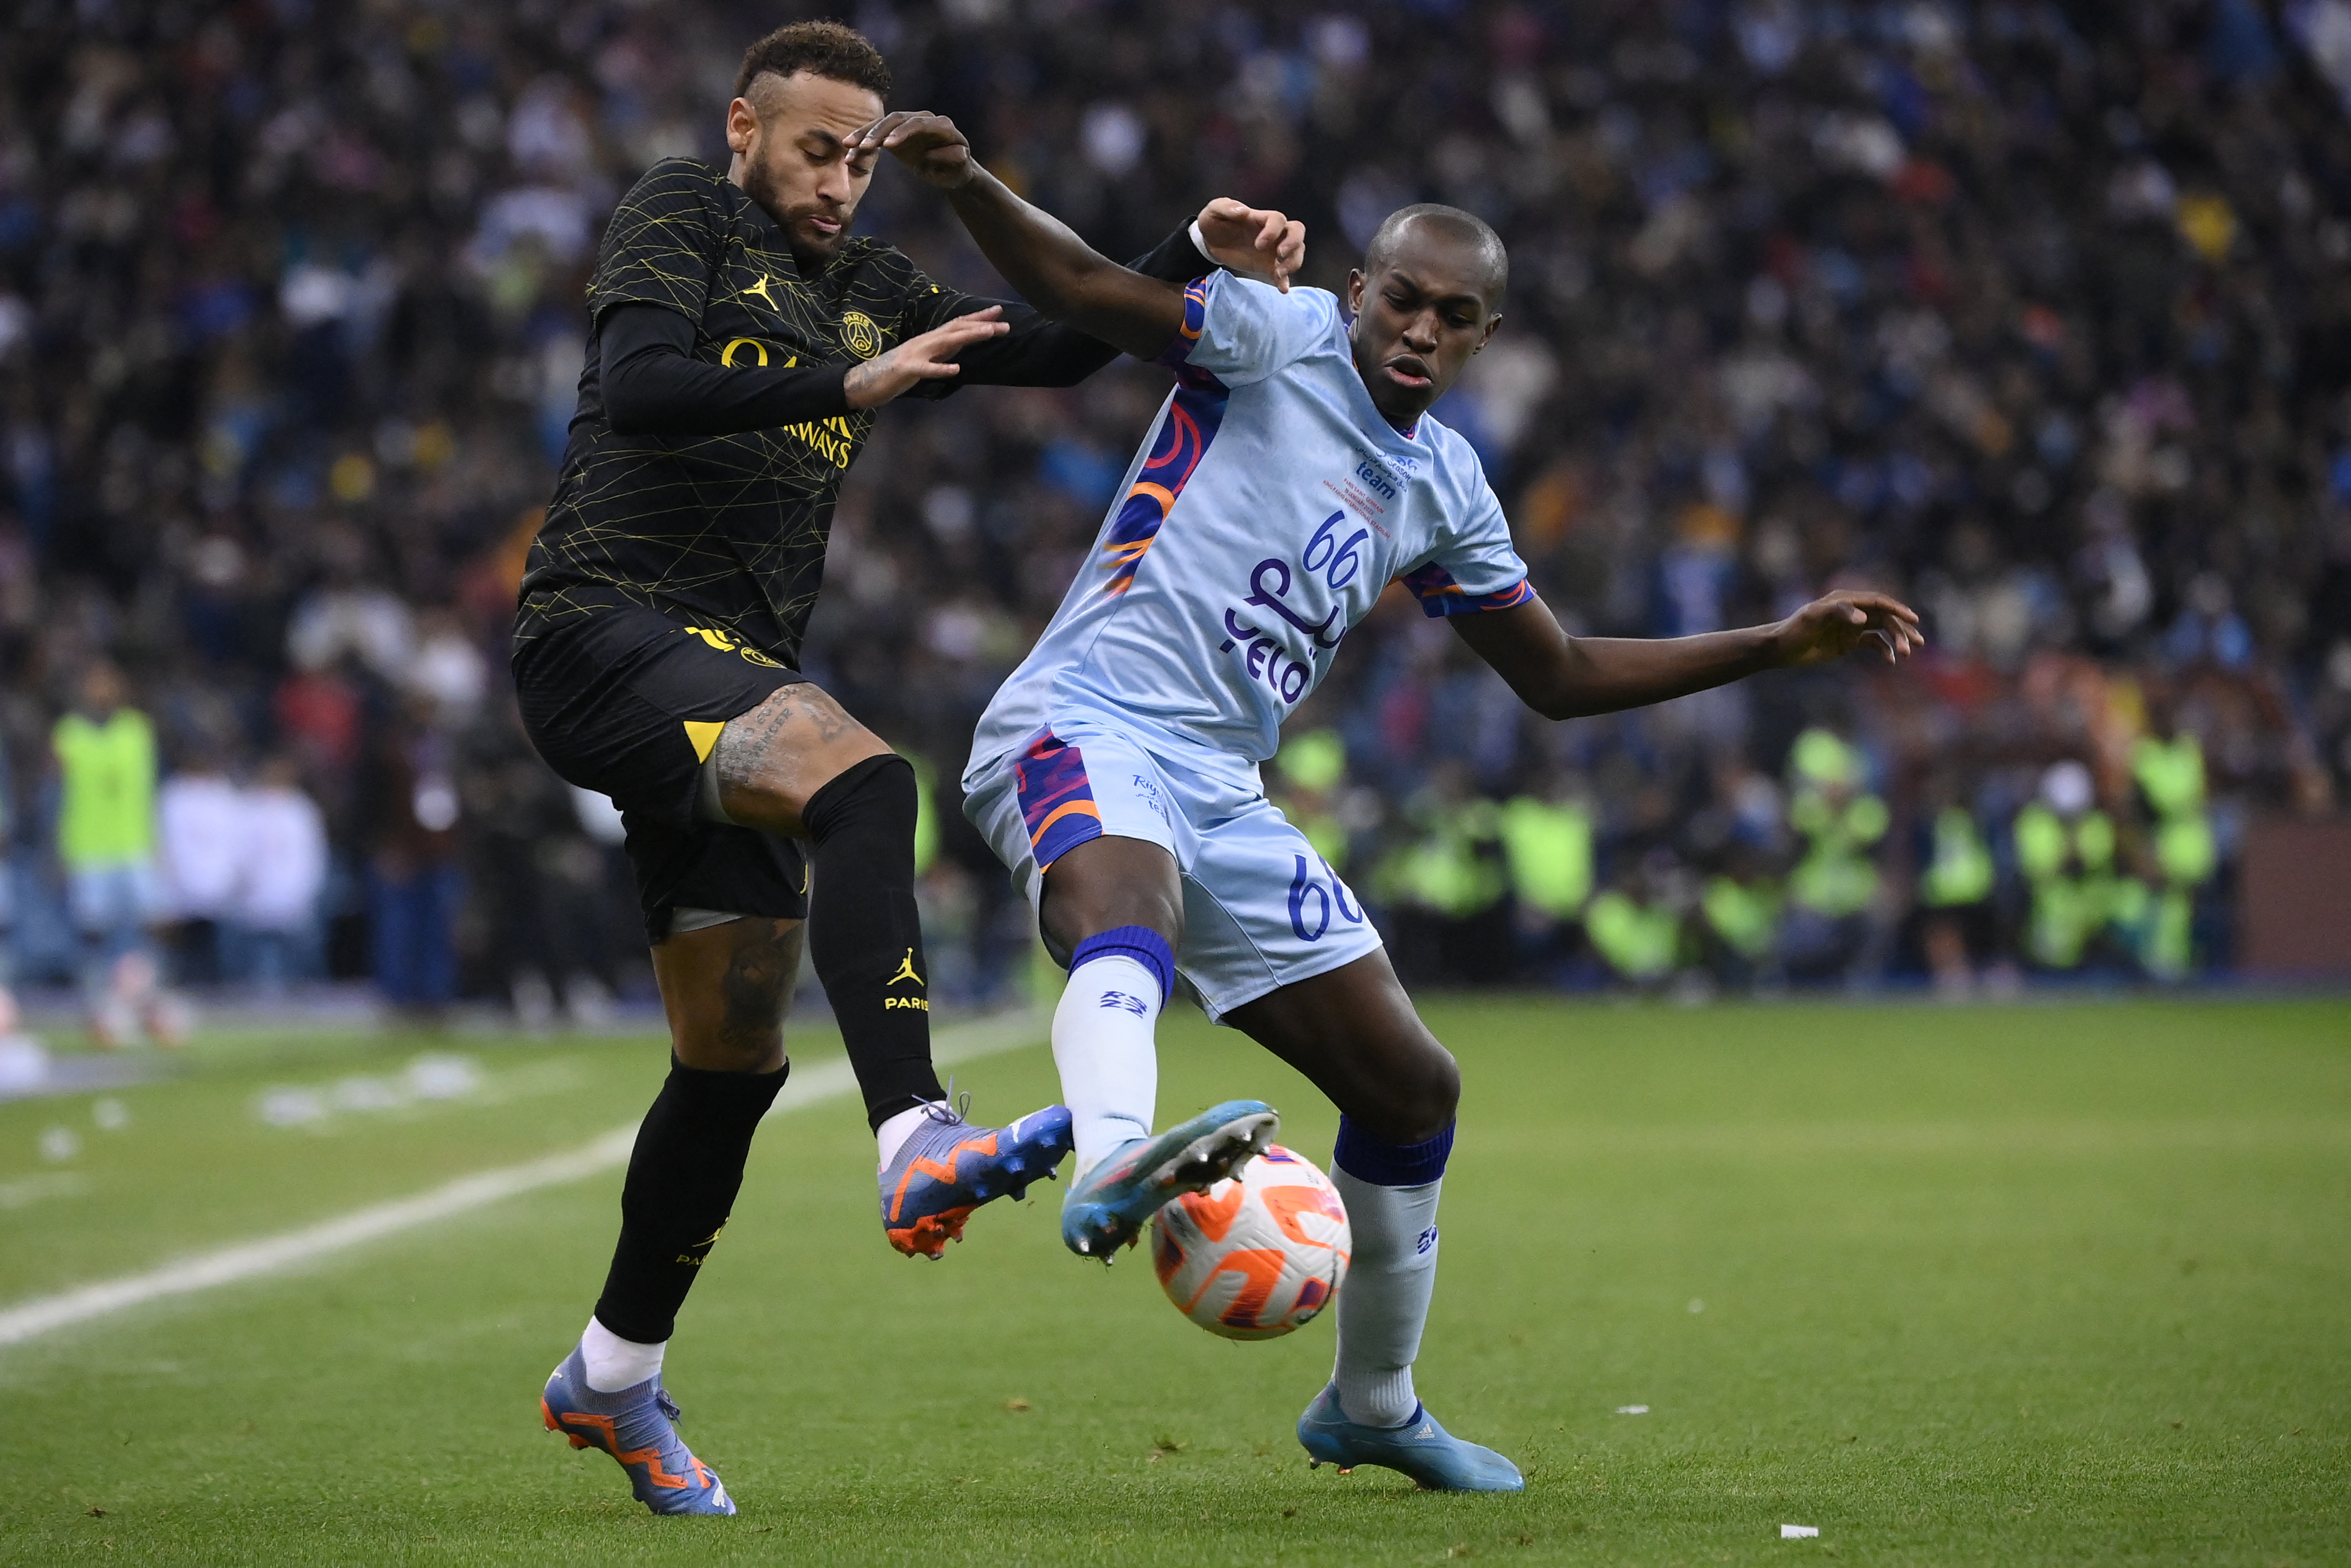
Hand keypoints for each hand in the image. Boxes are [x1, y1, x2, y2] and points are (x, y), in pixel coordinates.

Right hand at [842, 307, 1007, 408]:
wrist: (866, 381)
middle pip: (956, 330)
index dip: (979, 317)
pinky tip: (956, 369)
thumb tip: (963, 343)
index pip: (958, 324)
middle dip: (981, 325)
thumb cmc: (897, 372)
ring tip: (988, 333)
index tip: (999, 312)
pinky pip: (925, 370)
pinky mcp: (905, 370)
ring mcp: (915, 354)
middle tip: (1005, 325)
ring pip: (945, 343)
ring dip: (968, 337)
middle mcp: (925, 342)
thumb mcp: (926, 358)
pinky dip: (940, 369)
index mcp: (930, 340)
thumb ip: (943, 350)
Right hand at [849, 110, 973, 189]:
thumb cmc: (958, 170)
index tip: (887, 146)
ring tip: (849, 146)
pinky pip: (878, 134)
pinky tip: (850, 152)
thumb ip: (955, 158)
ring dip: (865, 134)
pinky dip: (864, 142)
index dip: (902, 132)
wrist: (951, 169)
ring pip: (884, 124)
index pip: (919, 124)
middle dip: (879, 132)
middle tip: (864, 147)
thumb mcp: (961, 169)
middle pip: (897, 119)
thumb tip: (943, 152)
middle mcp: (924, 119)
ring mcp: (909, 124)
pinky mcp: (896, 132)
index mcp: (942, 126)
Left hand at [1195, 198, 1304, 291]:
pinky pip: (1282, 274)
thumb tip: (1244, 212)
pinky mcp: (1267, 266)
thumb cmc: (1214, 222)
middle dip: (1293, 243)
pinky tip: (1283, 289)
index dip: (1273, 231)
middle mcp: (1272, 233)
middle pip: (1297, 231)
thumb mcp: (1214, 210)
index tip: (1259, 244)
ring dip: (1293, 262)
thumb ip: (1227, 208)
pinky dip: (1285, 281)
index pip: (1278, 219)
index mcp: (1260, 218)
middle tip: (1280, 255)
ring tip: (1279, 273)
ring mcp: (1272, 250)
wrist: (1209, 242)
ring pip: (1296, 252)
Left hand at [1767, 589, 1925, 667]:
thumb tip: (1864, 618)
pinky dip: (1884, 650)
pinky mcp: (1850, 641)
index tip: (1913, 619)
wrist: (1782, 648)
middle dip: (1902, 629)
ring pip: (1883, 631)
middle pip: (1885, 618)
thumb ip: (1838, 612)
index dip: (1897, 609)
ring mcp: (1853, 627)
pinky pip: (1873, 644)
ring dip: (1897, 640)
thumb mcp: (1813, 617)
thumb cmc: (1795, 629)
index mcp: (1846, 600)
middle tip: (1917, 644)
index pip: (1878, 602)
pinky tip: (1892, 660)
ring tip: (1907, 653)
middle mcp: (1853, 611)